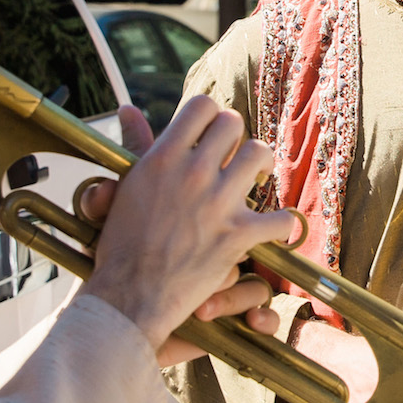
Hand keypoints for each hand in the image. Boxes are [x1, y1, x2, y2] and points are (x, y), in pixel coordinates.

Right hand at [78, 101, 297, 355]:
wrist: (129, 296)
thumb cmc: (122, 244)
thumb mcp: (125, 187)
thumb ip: (134, 145)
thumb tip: (127, 107)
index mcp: (163, 158)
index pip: (202, 106)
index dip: (210, 117)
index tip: (210, 135)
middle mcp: (192, 173)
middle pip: (234, 124)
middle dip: (236, 139)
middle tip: (234, 158)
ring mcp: (218, 202)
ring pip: (260, 154)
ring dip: (261, 165)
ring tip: (255, 179)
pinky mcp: (238, 235)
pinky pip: (281, 217)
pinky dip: (281, 225)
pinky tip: (270, 229)